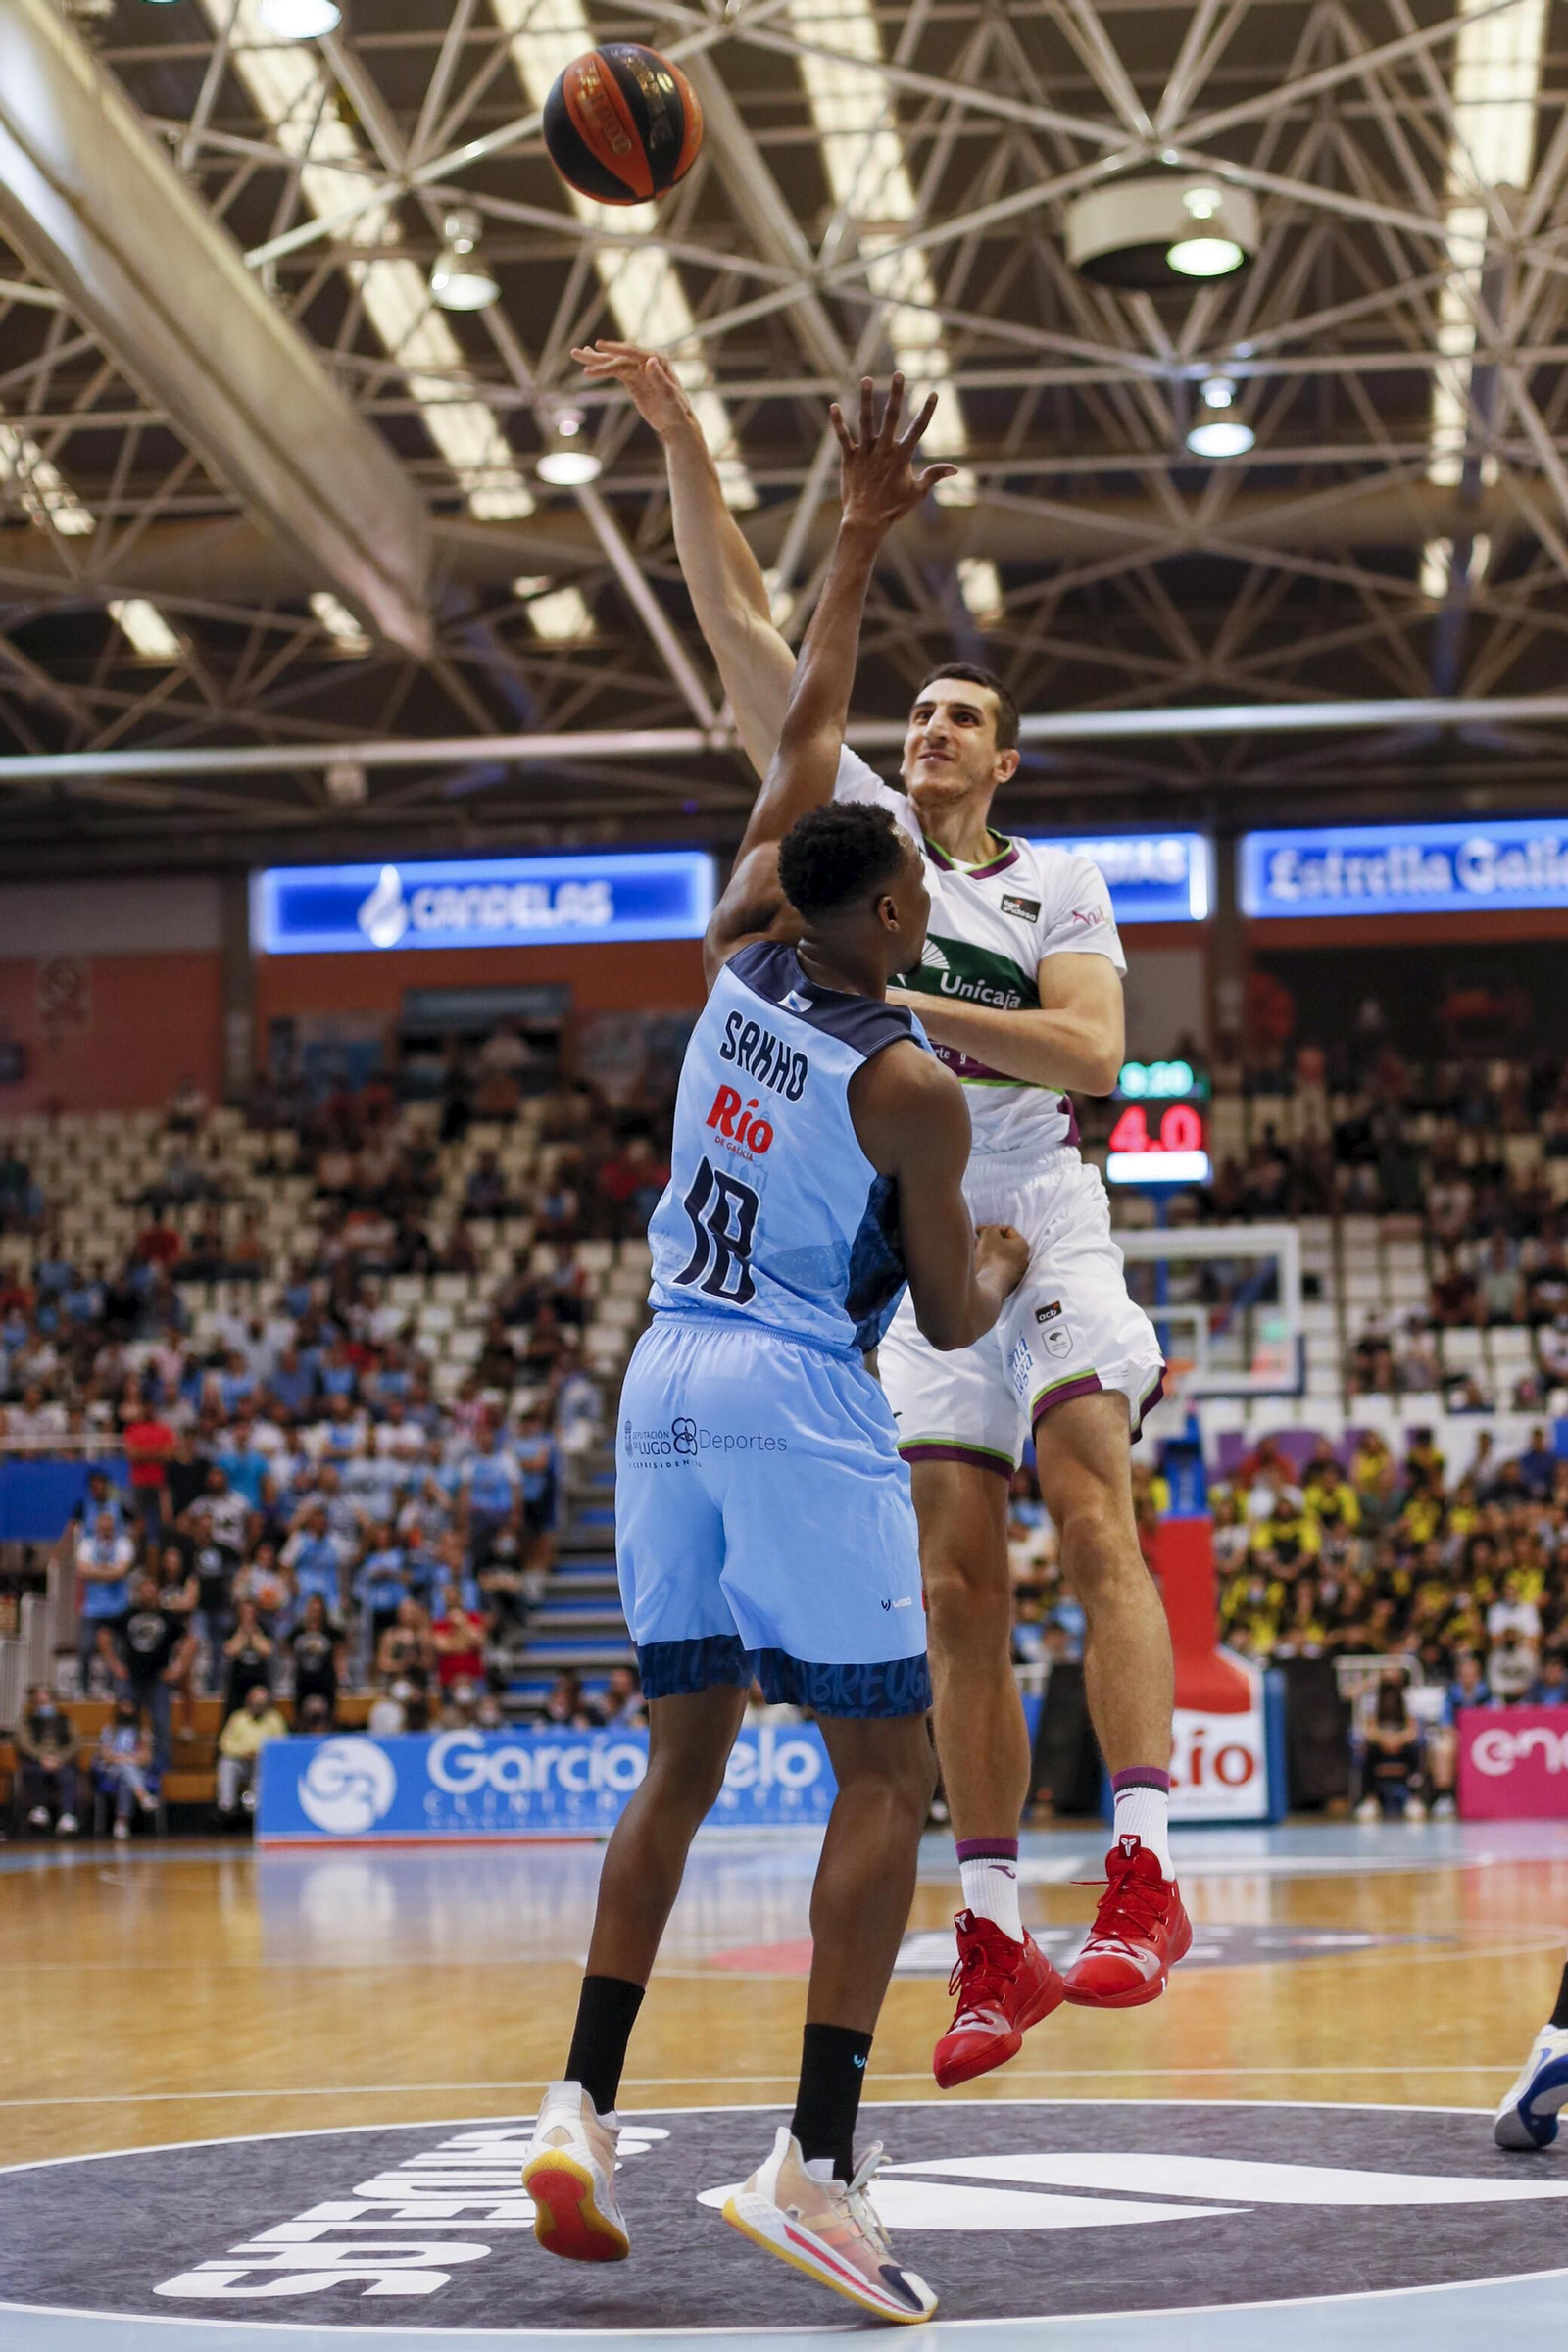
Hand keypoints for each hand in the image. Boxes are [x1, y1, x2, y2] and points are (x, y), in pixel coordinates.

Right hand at [570, 341, 692, 435]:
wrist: (677, 423)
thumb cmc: (677, 411)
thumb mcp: (670, 397)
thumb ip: (660, 379)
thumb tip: (649, 360)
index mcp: (658, 360)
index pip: (633, 352)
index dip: (616, 349)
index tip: (599, 345)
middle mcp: (647, 360)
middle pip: (620, 355)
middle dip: (599, 355)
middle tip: (580, 352)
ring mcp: (639, 369)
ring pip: (614, 362)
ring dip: (595, 359)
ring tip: (576, 353)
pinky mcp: (633, 379)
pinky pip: (615, 371)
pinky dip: (602, 367)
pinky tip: (589, 363)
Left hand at [829, 375, 957, 535]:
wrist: (865, 521)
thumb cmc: (892, 508)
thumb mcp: (917, 492)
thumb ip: (934, 475)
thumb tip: (955, 468)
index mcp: (901, 457)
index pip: (918, 429)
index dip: (927, 410)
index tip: (934, 392)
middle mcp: (883, 450)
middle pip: (891, 417)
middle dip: (896, 394)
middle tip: (898, 373)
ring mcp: (865, 452)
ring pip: (866, 421)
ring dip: (866, 399)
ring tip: (866, 379)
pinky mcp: (849, 458)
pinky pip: (843, 437)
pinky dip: (838, 422)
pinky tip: (834, 406)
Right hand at [975, 1223, 1030, 1297]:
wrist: (989, 1284)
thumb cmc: (992, 1256)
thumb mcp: (989, 1233)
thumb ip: (989, 1228)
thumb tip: (986, 1233)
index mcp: (1023, 1246)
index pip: (1008, 1230)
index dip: (992, 1227)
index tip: (979, 1231)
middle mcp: (1022, 1261)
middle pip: (1003, 1245)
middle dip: (988, 1241)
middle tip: (976, 1241)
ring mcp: (1014, 1275)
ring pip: (998, 1258)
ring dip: (985, 1253)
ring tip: (973, 1252)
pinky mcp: (1005, 1285)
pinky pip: (995, 1271)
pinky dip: (986, 1266)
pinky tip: (975, 1265)